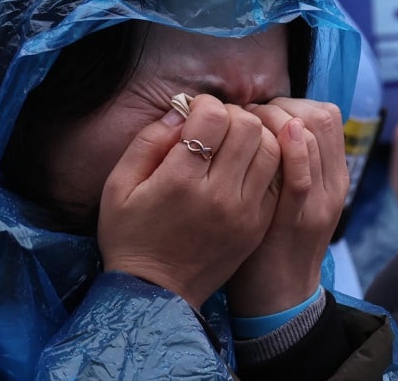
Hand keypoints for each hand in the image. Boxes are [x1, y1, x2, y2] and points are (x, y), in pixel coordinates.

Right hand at [97, 94, 280, 308]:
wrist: (155, 294)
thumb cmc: (130, 236)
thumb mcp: (119, 186)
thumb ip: (148, 141)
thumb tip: (180, 111)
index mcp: (181, 182)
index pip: (215, 117)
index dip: (205, 104)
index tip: (194, 112)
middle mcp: (219, 195)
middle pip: (248, 128)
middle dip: (232, 114)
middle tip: (215, 124)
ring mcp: (245, 212)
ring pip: (272, 149)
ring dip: (255, 134)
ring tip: (235, 139)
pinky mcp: (258, 225)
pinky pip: (278, 178)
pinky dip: (267, 161)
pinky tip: (246, 163)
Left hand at [226, 98, 347, 316]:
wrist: (280, 295)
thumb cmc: (274, 237)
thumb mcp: (292, 193)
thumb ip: (291, 160)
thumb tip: (271, 120)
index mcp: (334, 174)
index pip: (326, 114)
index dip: (292, 103)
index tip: (263, 114)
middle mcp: (333, 183)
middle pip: (320, 116)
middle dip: (281, 106)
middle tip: (251, 120)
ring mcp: (319, 201)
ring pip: (312, 135)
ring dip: (274, 120)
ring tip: (247, 131)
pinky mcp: (297, 219)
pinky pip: (301, 175)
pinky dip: (290, 150)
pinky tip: (272, 140)